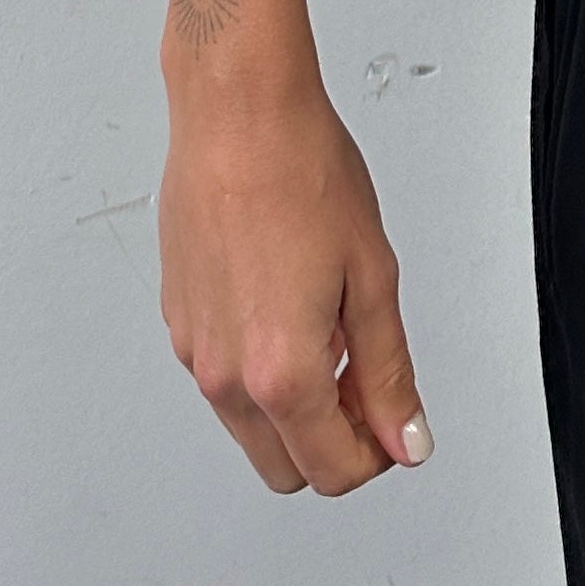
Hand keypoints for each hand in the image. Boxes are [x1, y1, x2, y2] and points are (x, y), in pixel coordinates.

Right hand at [158, 30, 430, 497]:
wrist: (237, 115)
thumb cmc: (300, 173)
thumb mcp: (372, 278)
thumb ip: (389, 373)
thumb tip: (406, 437)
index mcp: (280, 373)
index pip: (333, 471)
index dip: (380, 454)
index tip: (398, 422)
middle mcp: (225, 374)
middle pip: (286, 467)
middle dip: (335, 443)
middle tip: (371, 383)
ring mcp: (194, 350)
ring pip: (251, 428)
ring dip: (297, 408)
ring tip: (334, 332)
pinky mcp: (178, 321)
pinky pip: (224, 379)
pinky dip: (262, 370)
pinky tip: (293, 309)